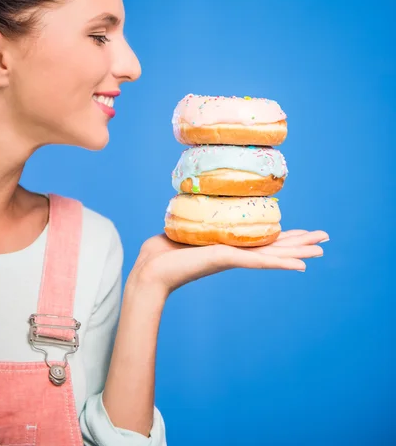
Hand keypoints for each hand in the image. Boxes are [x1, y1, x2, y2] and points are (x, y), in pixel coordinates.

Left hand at [129, 229, 328, 296]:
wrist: (149, 270)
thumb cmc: (162, 252)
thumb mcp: (186, 228)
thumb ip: (197, 219)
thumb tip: (194, 203)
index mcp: (229, 246)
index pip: (263, 240)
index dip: (285, 236)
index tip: (303, 233)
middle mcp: (236, 252)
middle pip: (275, 246)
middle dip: (300, 242)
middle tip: (325, 240)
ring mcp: (233, 257)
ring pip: (273, 254)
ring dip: (298, 251)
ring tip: (321, 249)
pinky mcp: (226, 259)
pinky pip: (259, 261)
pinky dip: (281, 263)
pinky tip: (301, 264)